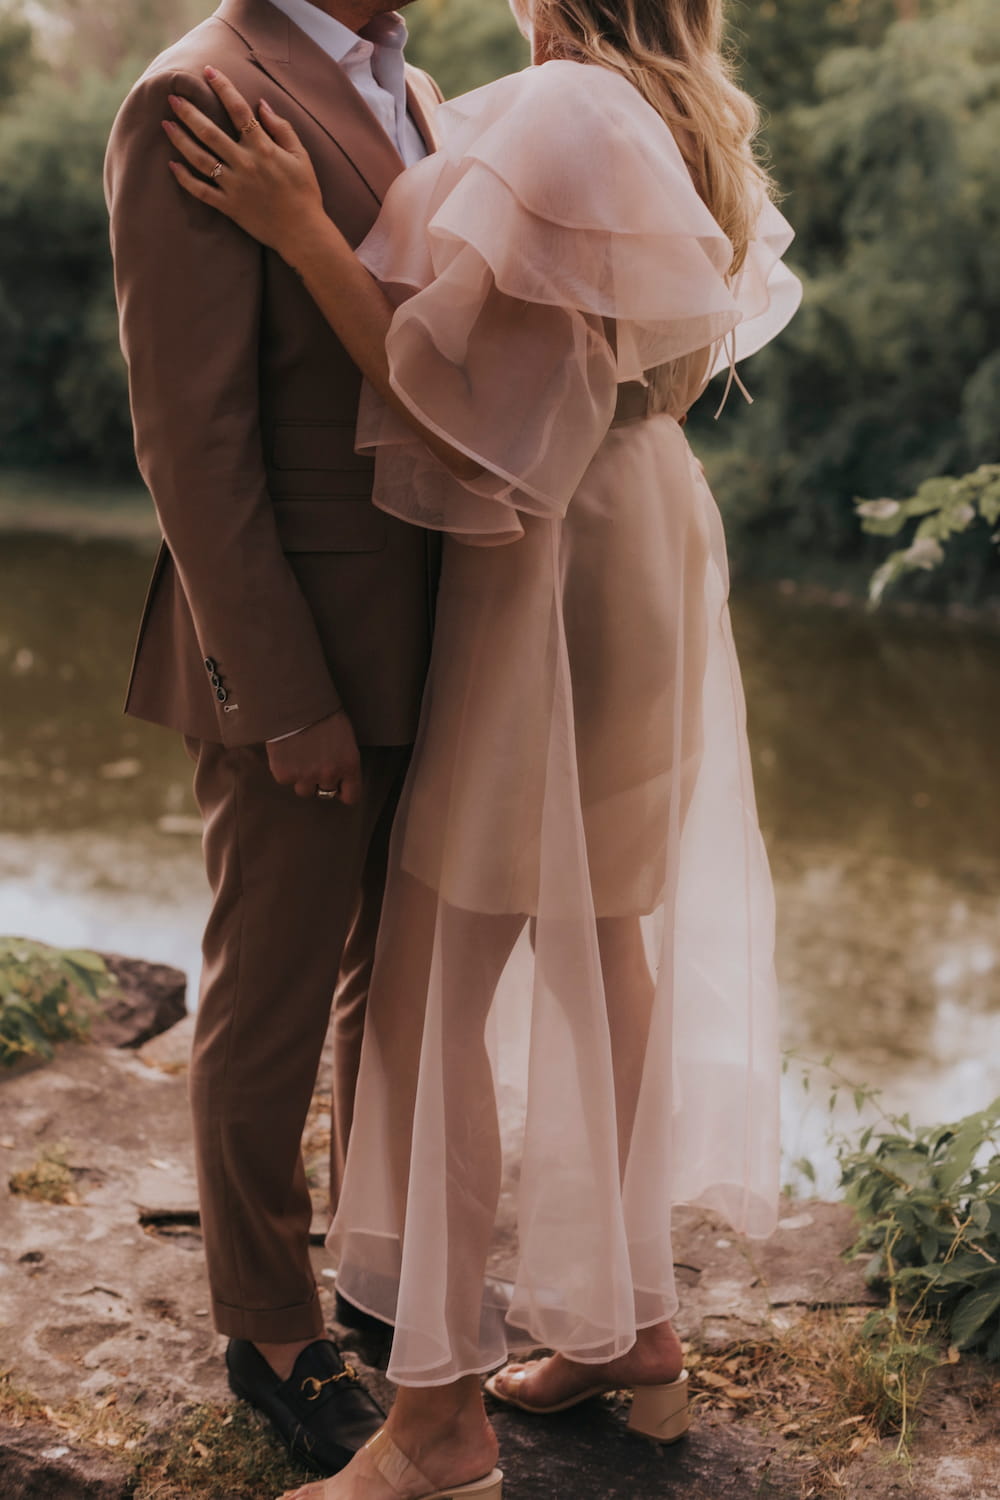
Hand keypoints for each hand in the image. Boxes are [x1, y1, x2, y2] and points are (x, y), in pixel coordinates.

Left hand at [164, 67, 325, 255]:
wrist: (303, 232)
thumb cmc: (305, 192)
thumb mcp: (301, 156)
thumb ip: (281, 128)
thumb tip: (261, 104)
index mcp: (263, 148)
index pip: (238, 110)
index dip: (222, 87)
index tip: (208, 71)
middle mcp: (245, 163)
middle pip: (210, 132)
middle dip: (189, 112)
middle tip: (172, 98)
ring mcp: (234, 186)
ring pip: (200, 159)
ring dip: (180, 140)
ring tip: (166, 125)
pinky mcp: (229, 206)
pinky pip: (201, 191)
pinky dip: (185, 179)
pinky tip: (172, 165)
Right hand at [266, 710, 362, 804]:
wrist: (294, 701)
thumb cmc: (322, 712)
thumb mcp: (344, 736)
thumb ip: (343, 759)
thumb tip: (340, 775)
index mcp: (349, 764)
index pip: (352, 796)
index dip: (344, 792)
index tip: (338, 787)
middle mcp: (329, 774)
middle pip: (325, 794)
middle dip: (320, 782)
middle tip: (314, 763)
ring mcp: (306, 776)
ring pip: (304, 790)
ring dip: (302, 779)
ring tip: (299, 757)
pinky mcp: (284, 774)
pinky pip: (285, 780)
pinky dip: (284, 769)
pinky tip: (286, 752)